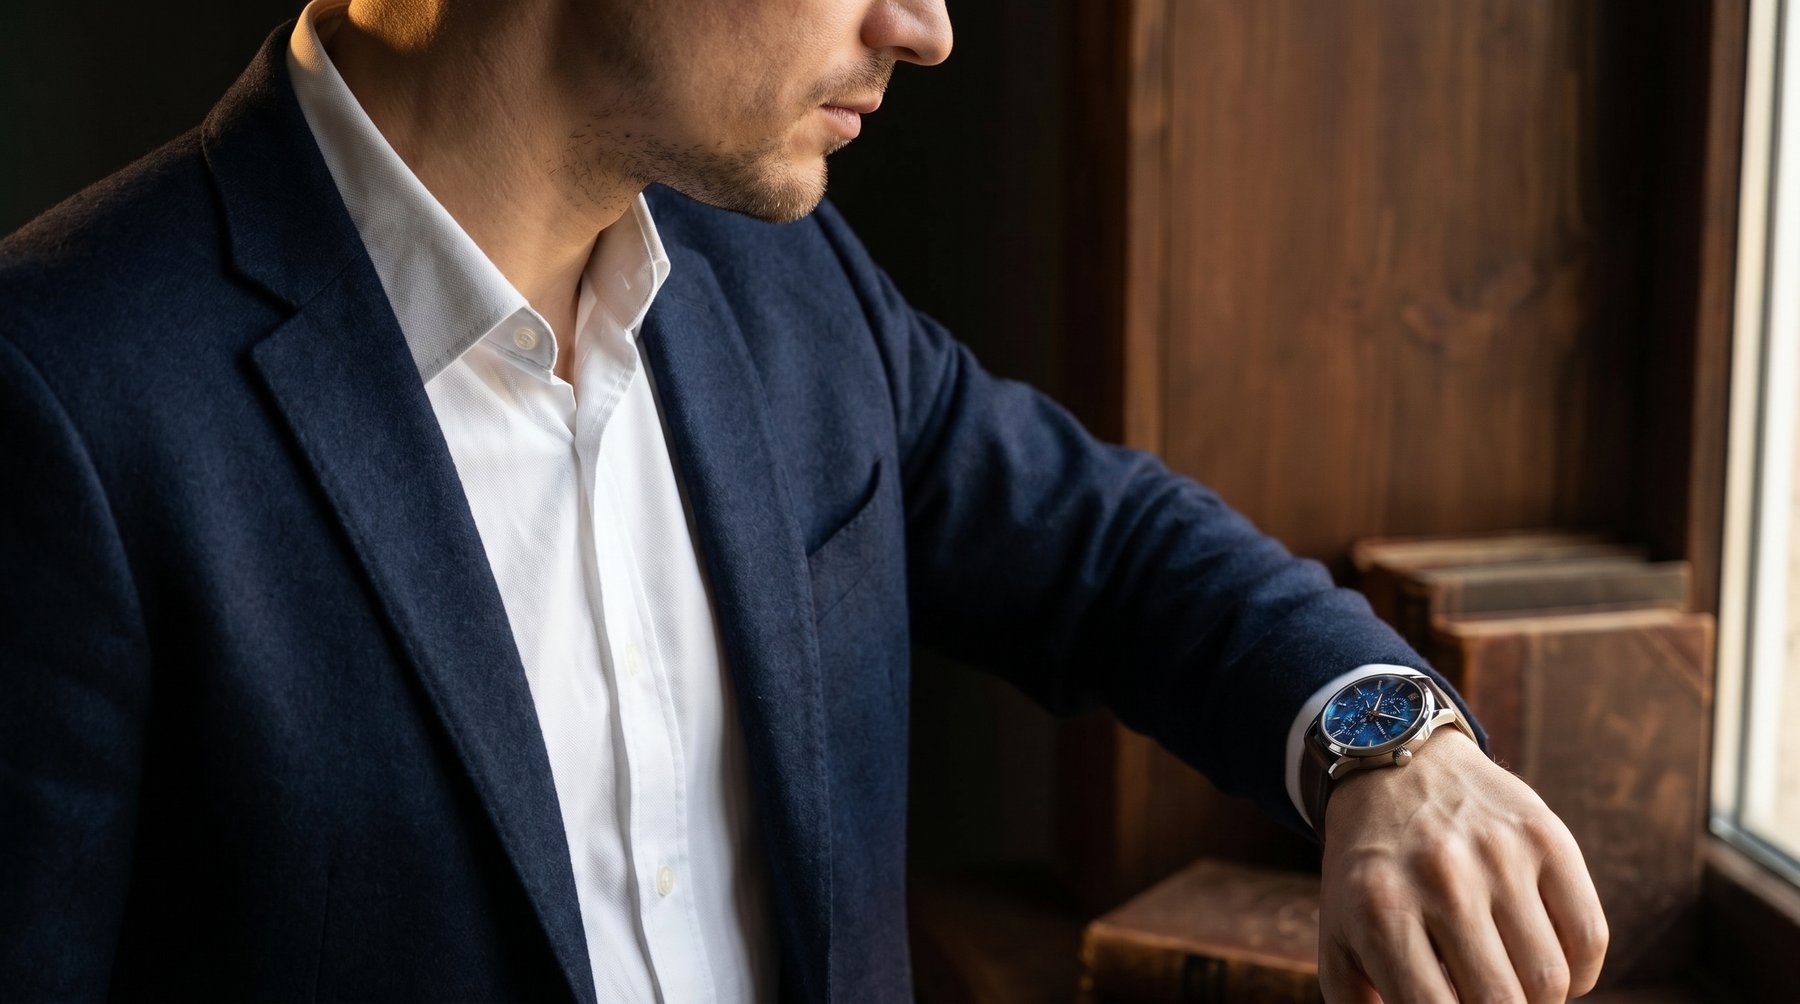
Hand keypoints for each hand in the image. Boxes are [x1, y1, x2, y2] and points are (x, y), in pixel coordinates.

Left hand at [1317, 729, 1607, 1002]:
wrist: (1398, 771)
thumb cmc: (1371, 877)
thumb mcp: (1339, 936)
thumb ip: (1359, 1003)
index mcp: (1381, 909)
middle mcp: (1441, 877)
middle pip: (1502, 1003)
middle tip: (1486, 999)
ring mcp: (1498, 853)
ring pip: (1551, 980)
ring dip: (1538, 1001)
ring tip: (1511, 985)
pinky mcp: (1546, 836)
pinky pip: (1590, 938)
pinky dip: (1578, 974)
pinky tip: (1548, 967)